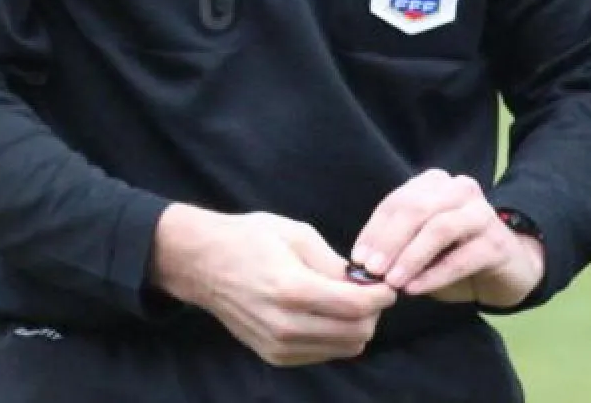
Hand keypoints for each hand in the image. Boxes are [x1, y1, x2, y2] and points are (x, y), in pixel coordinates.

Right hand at [150, 204, 395, 366]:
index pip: (356, 307)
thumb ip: (334, 263)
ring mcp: (278, 345)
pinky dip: (335, 338)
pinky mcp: (274, 356)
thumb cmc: (251, 239)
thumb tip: (364, 283)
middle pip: (356, 333)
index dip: (381, 297)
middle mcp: (285, 325)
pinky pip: (323, 354)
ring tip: (348, 302)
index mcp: (292, 289)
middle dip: (372, 313)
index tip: (387, 285)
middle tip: (369, 292)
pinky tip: (328, 314)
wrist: (204, 264)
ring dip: (356, 327)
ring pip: (344, 348)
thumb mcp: (297, 234)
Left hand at [350, 170, 545, 308]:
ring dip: (411, 256)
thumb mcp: (421, 245)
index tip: (358, 258)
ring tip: (392, 282)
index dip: (375, 230)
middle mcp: (461, 190)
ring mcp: (482, 214)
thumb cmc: (454, 254)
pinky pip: (462, 258)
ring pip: (440, 228)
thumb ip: (396, 246)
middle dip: (390, 240)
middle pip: (417, 209)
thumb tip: (362, 263)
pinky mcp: (497, 243)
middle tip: (372, 270)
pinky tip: (415, 289)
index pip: (398, 201)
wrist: (508, 267)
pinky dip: (434, 274)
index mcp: (436, 184)